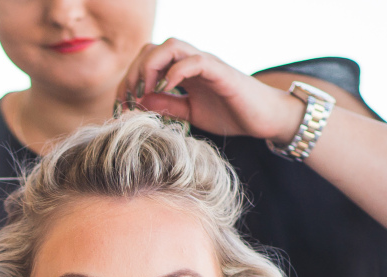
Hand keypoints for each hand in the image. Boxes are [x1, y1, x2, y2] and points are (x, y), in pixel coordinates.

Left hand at [114, 39, 304, 142]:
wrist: (264, 119)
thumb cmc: (231, 114)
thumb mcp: (189, 113)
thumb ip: (167, 105)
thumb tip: (140, 101)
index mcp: (182, 71)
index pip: (147, 61)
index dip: (129, 79)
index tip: (122, 104)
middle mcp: (192, 62)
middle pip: (153, 48)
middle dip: (133, 72)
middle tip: (128, 99)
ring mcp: (206, 64)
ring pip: (171, 45)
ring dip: (150, 66)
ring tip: (144, 92)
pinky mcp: (220, 71)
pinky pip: (194, 61)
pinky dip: (174, 72)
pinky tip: (165, 90)